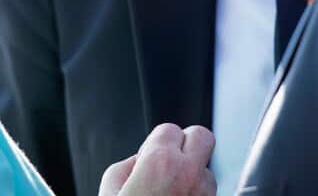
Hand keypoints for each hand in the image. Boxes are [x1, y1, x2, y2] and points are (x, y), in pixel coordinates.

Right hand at [99, 123, 216, 195]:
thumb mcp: (110, 190)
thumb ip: (127, 165)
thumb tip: (138, 162)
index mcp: (161, 162)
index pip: (170, 128)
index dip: (156, 141)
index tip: (149, 155)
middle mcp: (189, 175)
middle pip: (202, 136)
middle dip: (186, 143)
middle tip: (170, 159)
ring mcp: (204, 194)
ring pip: (207, 168)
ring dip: (193, 174)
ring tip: (171, 191)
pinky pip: (208, 192)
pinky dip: (195, 193)